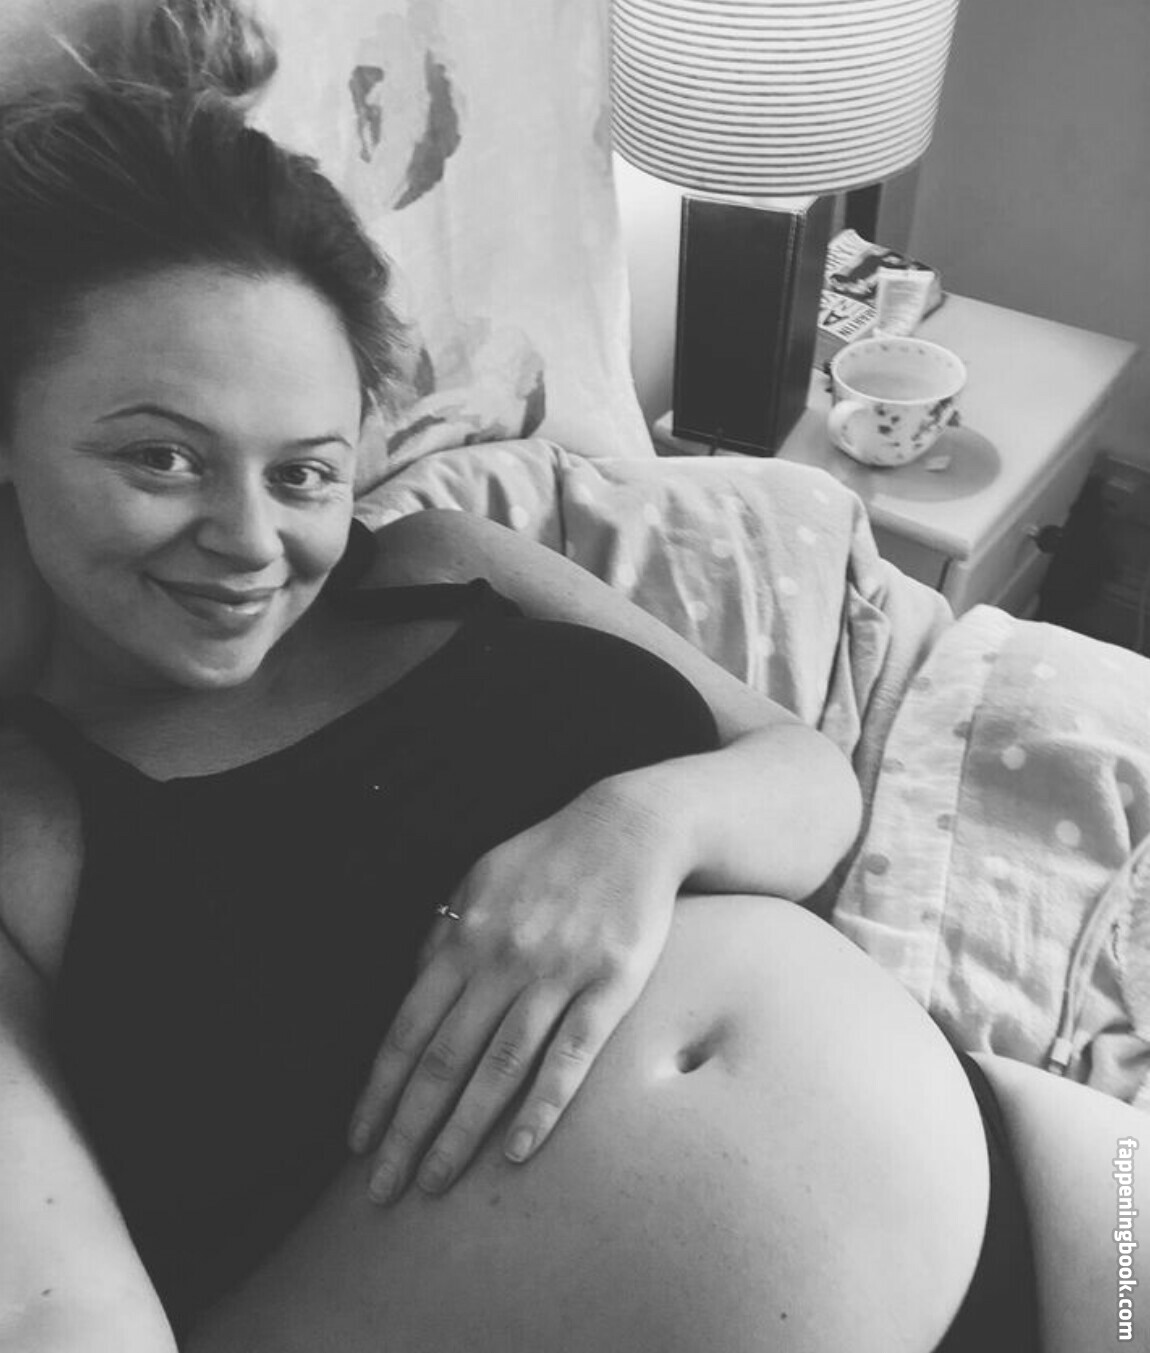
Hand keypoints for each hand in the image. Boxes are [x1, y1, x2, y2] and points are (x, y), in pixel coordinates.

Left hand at [347, 778, 682, 1202]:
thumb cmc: (549, 857)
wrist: (631, 826)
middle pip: (444, 1058)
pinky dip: (542, 1105)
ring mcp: (557, 972)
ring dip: (462, 1131)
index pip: (407, 1028)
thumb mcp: (479, 880)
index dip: (378, 1089)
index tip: (357, 1140)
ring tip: (434, 1183)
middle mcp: (502, 958)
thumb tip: (410, 991)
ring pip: (499, 1066)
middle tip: (381, 1189)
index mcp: (464, 935)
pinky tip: (517, 1150)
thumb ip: (442, 935)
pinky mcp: (610, 983)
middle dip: (407, 1128)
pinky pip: (571, 1054)